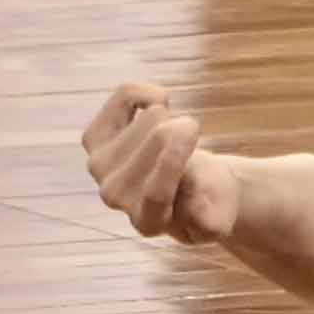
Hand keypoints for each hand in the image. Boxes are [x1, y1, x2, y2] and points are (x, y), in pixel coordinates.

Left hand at [86, 83, 242, 243]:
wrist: (182, 188)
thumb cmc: (207, 198)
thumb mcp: (219, 215)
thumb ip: (210, 218)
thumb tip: (198, 209)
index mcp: (149, 220)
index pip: (155, 192)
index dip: (171, 160)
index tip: (190, 129)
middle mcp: (116, 196)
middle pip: (157, 139)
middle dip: (187, 130)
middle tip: (194, 142)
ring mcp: (101, 167)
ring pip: (149, 118)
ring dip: (173, 120)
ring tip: (175, 138)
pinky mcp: (94, 139)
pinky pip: (125, 96)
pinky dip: (151, 93)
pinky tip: (161, 106)